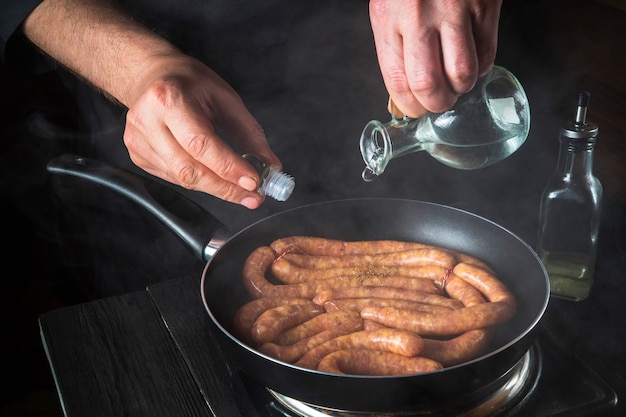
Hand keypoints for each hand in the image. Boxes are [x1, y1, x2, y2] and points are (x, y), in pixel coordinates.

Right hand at [23, 0, 278, 209]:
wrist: (150, 76)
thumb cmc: (189, 83)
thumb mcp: (225, 98)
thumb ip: (249, 133)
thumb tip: (270, 166)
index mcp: (169, 99)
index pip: (201, 143)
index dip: (229, 167)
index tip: (255, 182)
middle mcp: (148, 121)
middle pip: (189, 169)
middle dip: (226, 188)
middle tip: (254, 197)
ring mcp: (138, 141)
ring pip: (183, 179)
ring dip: (216, 189)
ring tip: (241, 190)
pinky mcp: (138, 156)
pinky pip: (174, 179)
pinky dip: (199, 182)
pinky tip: (213, 176)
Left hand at [369, 0, 502, 117]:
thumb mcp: (387, 8)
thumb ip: (393, 47)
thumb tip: (403, 94)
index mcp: (388, 19)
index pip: (398, 83)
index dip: (410, 107)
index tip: (416, 111)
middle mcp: (418, 17)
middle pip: (429, 86)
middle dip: (436, 105)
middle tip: (439, 102)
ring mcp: (453, 11)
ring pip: (462, 75)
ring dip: (461, 89)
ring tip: (457, 83)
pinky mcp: (484, 6)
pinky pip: (487, 53)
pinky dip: (482, 68)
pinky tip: (473, 62)